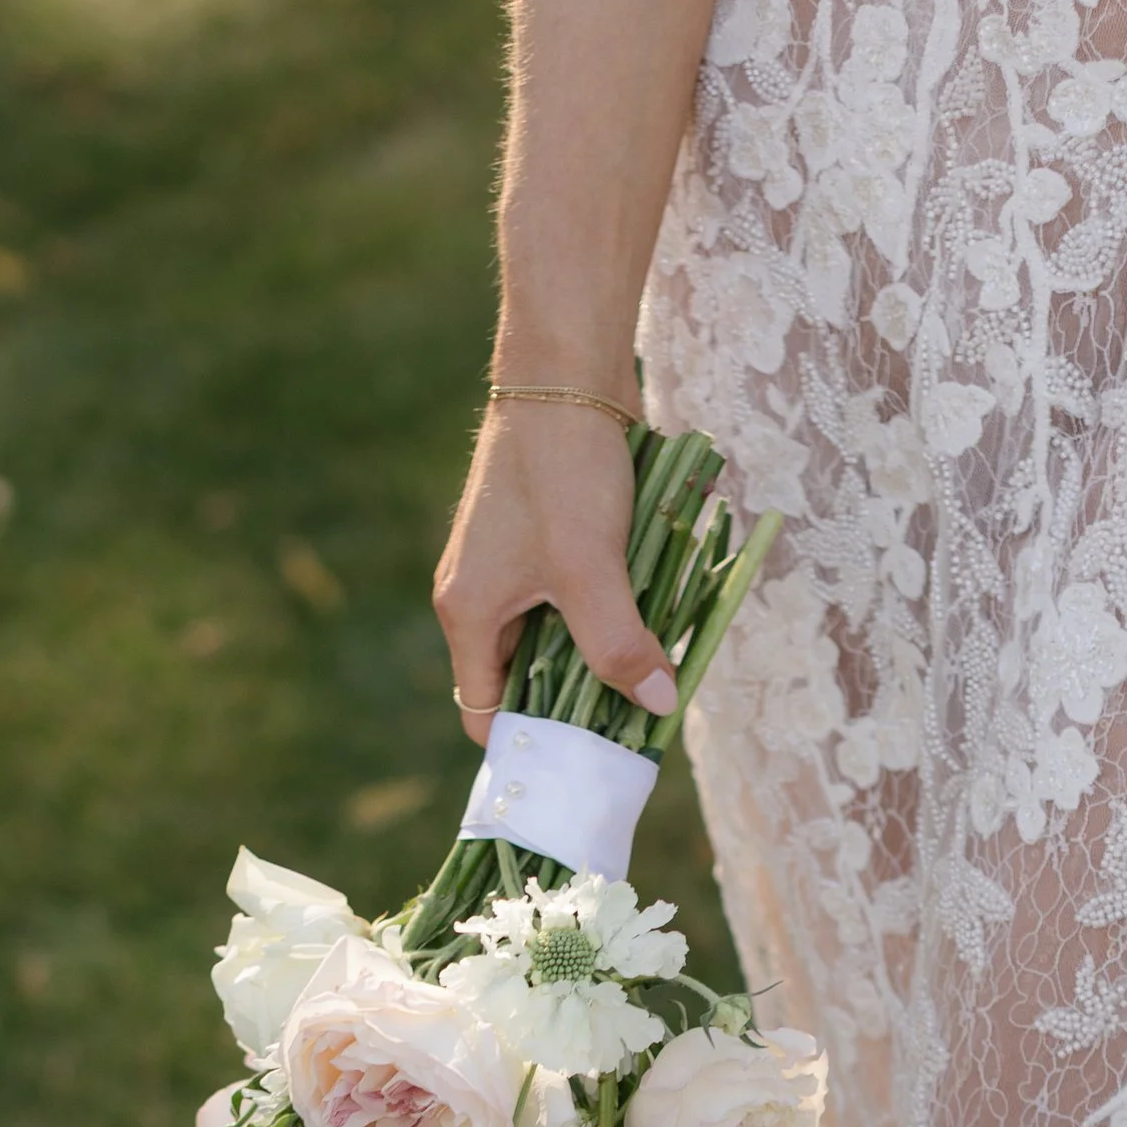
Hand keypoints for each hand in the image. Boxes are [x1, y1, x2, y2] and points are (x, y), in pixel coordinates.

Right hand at [433, 398, 677, 745]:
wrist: (568, 368)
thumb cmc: (563, 467)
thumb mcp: (591, 569)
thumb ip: (619, 645)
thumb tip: (658, 706)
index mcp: (468, 613)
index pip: (486, 712)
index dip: (532, 742)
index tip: (588, 758)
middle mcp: (481, 596)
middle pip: (528, 681)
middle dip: (581, 700)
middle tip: (638, 718)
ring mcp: (513, 568)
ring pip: (559, 638)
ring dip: (604, 652)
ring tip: (654, 666)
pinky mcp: (546, 541)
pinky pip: (577, 598)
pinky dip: (612, 610)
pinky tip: (655, 612)